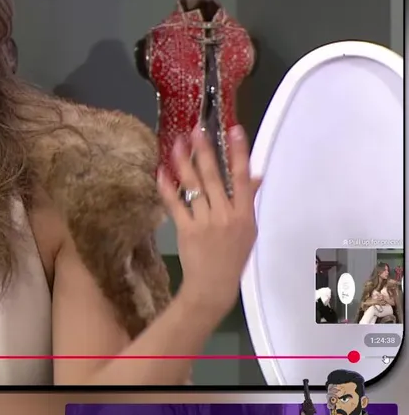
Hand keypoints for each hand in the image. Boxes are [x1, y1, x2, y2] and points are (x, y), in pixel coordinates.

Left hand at [158, 125, 262, 314]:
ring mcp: (205, 222)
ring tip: (177, 143)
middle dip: (205, 150)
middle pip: (215, 177)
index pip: (244, 178)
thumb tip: (253, 175)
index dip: (239, 153)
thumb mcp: (249, 229)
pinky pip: (175, 204)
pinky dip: (167, 188)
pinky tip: (161, 171)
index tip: (234, 130)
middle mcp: (226, 215)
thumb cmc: (233, 256)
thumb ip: (248, 200)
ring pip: (194, 187)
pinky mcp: (186, 230)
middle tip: (196, 129)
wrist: (214, 285)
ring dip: (184, 163)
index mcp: (245, 214)